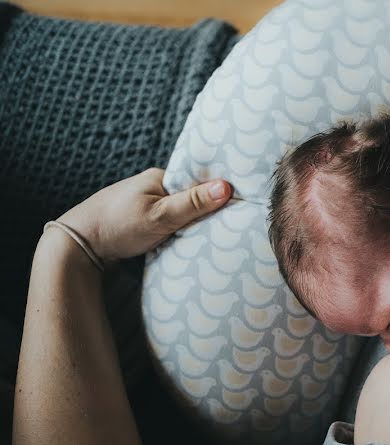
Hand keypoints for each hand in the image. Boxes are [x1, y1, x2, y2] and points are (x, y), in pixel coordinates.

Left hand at [56, 168, 231, 262]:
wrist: (78, 246)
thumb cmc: (118, 226)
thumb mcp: (161, 216)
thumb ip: (193, 203)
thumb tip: (227, 187)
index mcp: (158, 177)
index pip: (198, 183)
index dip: (216, 196)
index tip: (236, 209)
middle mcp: (152, 187)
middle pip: (189, 199)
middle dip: (203, 213)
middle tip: (224, 229)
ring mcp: (144, 204)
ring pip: (178, 214)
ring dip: (188, 225)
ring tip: (206, 238)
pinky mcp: (139, 222)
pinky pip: (167, 224)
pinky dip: (175, 233)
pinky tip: (182, 242)